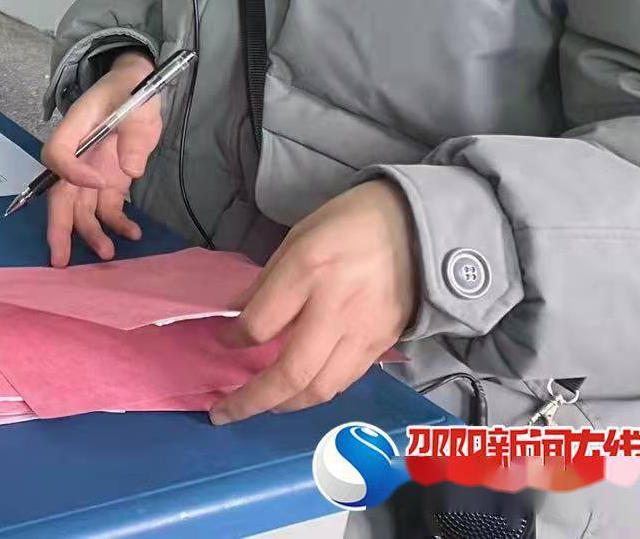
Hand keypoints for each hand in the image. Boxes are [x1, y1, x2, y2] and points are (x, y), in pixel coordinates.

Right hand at [43, 52, 162, 266]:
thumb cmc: (132, 88)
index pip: (58, 154)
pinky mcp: (110, 181)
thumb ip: (134, 135)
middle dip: (59, 226)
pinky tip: (134, 234)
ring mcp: (93, 169)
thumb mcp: (137, 101)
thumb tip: (130, 170)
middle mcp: (78, 154)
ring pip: (81, 207)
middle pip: (60, 192)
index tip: (99, 182)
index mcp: (76, 128)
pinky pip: (107, 208)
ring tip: (107, 253)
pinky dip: (118, 224)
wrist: (138, 85)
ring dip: (90, 232)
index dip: (72, 173)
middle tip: (59, 258)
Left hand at [210, 180, 417, 424]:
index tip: (222, 340)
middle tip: (224, 414)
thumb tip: (235, 316)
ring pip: (321, 388)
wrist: (416, 229)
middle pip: (291, 372)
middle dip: (252, 400)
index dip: (233, 339)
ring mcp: (362, 332)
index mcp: (307, 271)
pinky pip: (344, 381)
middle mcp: (335, 308)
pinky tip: (299, 392)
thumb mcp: (297, 237)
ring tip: (260, 406)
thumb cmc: (347, 224)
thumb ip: (267, 281)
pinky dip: (317, 393)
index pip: (260, 324)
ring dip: (285, 406)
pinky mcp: (382, 346)